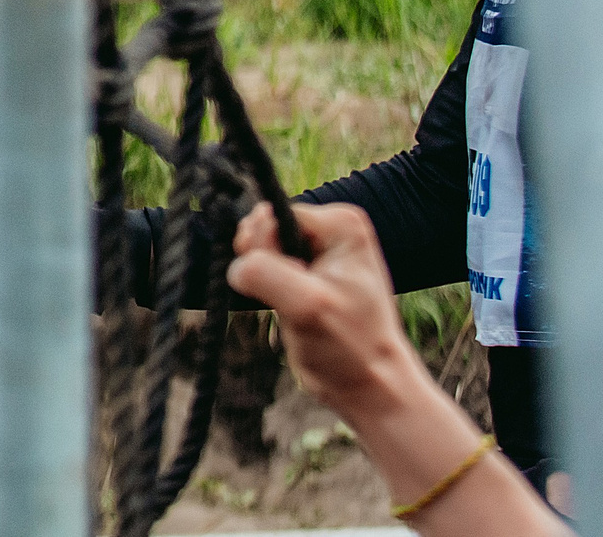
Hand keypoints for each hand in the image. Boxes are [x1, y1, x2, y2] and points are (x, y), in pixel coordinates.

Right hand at [227, 203, 422, 426]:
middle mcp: (330, 230)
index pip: (272, 217)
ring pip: (257, 248)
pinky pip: (261, 266)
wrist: (367, 385)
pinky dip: (260, 288)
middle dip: (261, 263)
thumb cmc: (349, 347)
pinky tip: (282, 309)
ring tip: (288, 307)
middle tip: (285, 299)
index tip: (288, 287)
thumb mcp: (307, 306)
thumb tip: (235, 265)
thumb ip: (266, 273)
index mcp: (342, 224)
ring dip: (260, 279)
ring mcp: (315, 252)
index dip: (265, 250)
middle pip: (261, 228)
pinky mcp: (302, 273)